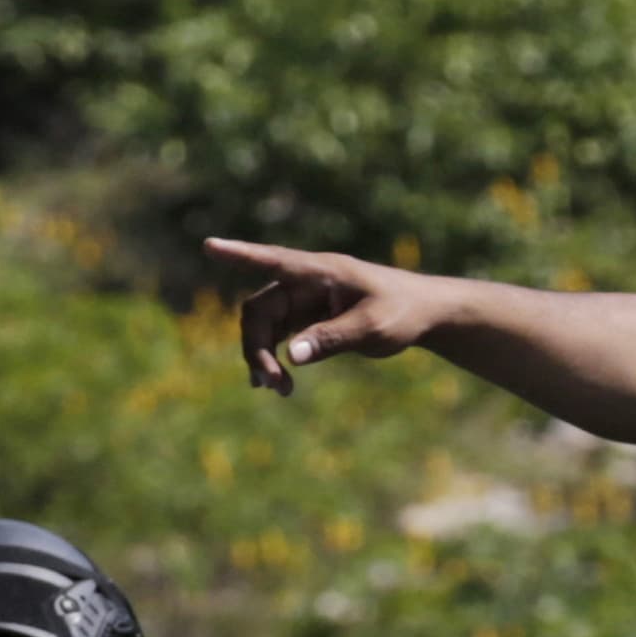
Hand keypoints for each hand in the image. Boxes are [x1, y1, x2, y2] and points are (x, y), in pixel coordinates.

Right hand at [208, 236, 461, 395]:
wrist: (424, 314)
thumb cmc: (404, 311)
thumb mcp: (374, 327)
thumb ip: (334, 337)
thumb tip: (292, 354)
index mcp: (321, 272)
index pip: (274, 261)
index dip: (240, 255)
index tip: (210, 246)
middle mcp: (305, 283)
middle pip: (260, 309)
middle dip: (256, 345)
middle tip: (270, 382)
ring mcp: (304, 301)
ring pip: (264, 326)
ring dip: (263, 356)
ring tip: (278, 390)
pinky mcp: (309, 319)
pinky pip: (279, 338)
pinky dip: (275, 359)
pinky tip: (277, 384)